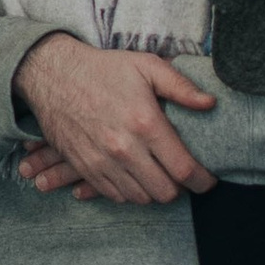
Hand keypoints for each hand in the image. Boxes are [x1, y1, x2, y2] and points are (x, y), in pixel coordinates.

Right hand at [11, 34, 216, 205]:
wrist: (53, 75)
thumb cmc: (104, 69)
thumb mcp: (147, 66)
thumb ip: (181, 86)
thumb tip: (211, 103)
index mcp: (146, 123)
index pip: (184, 169)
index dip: (203, 181)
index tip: (208, 180)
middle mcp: (125, 148)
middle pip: (165, 191)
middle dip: (181, 189)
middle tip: (183, 176)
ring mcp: (102, 161)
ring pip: (141, 198)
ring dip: (155, 192)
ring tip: (160, 176)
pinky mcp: (85, 168)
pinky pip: (115, 196)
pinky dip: (131, 192)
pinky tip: (136, 177)